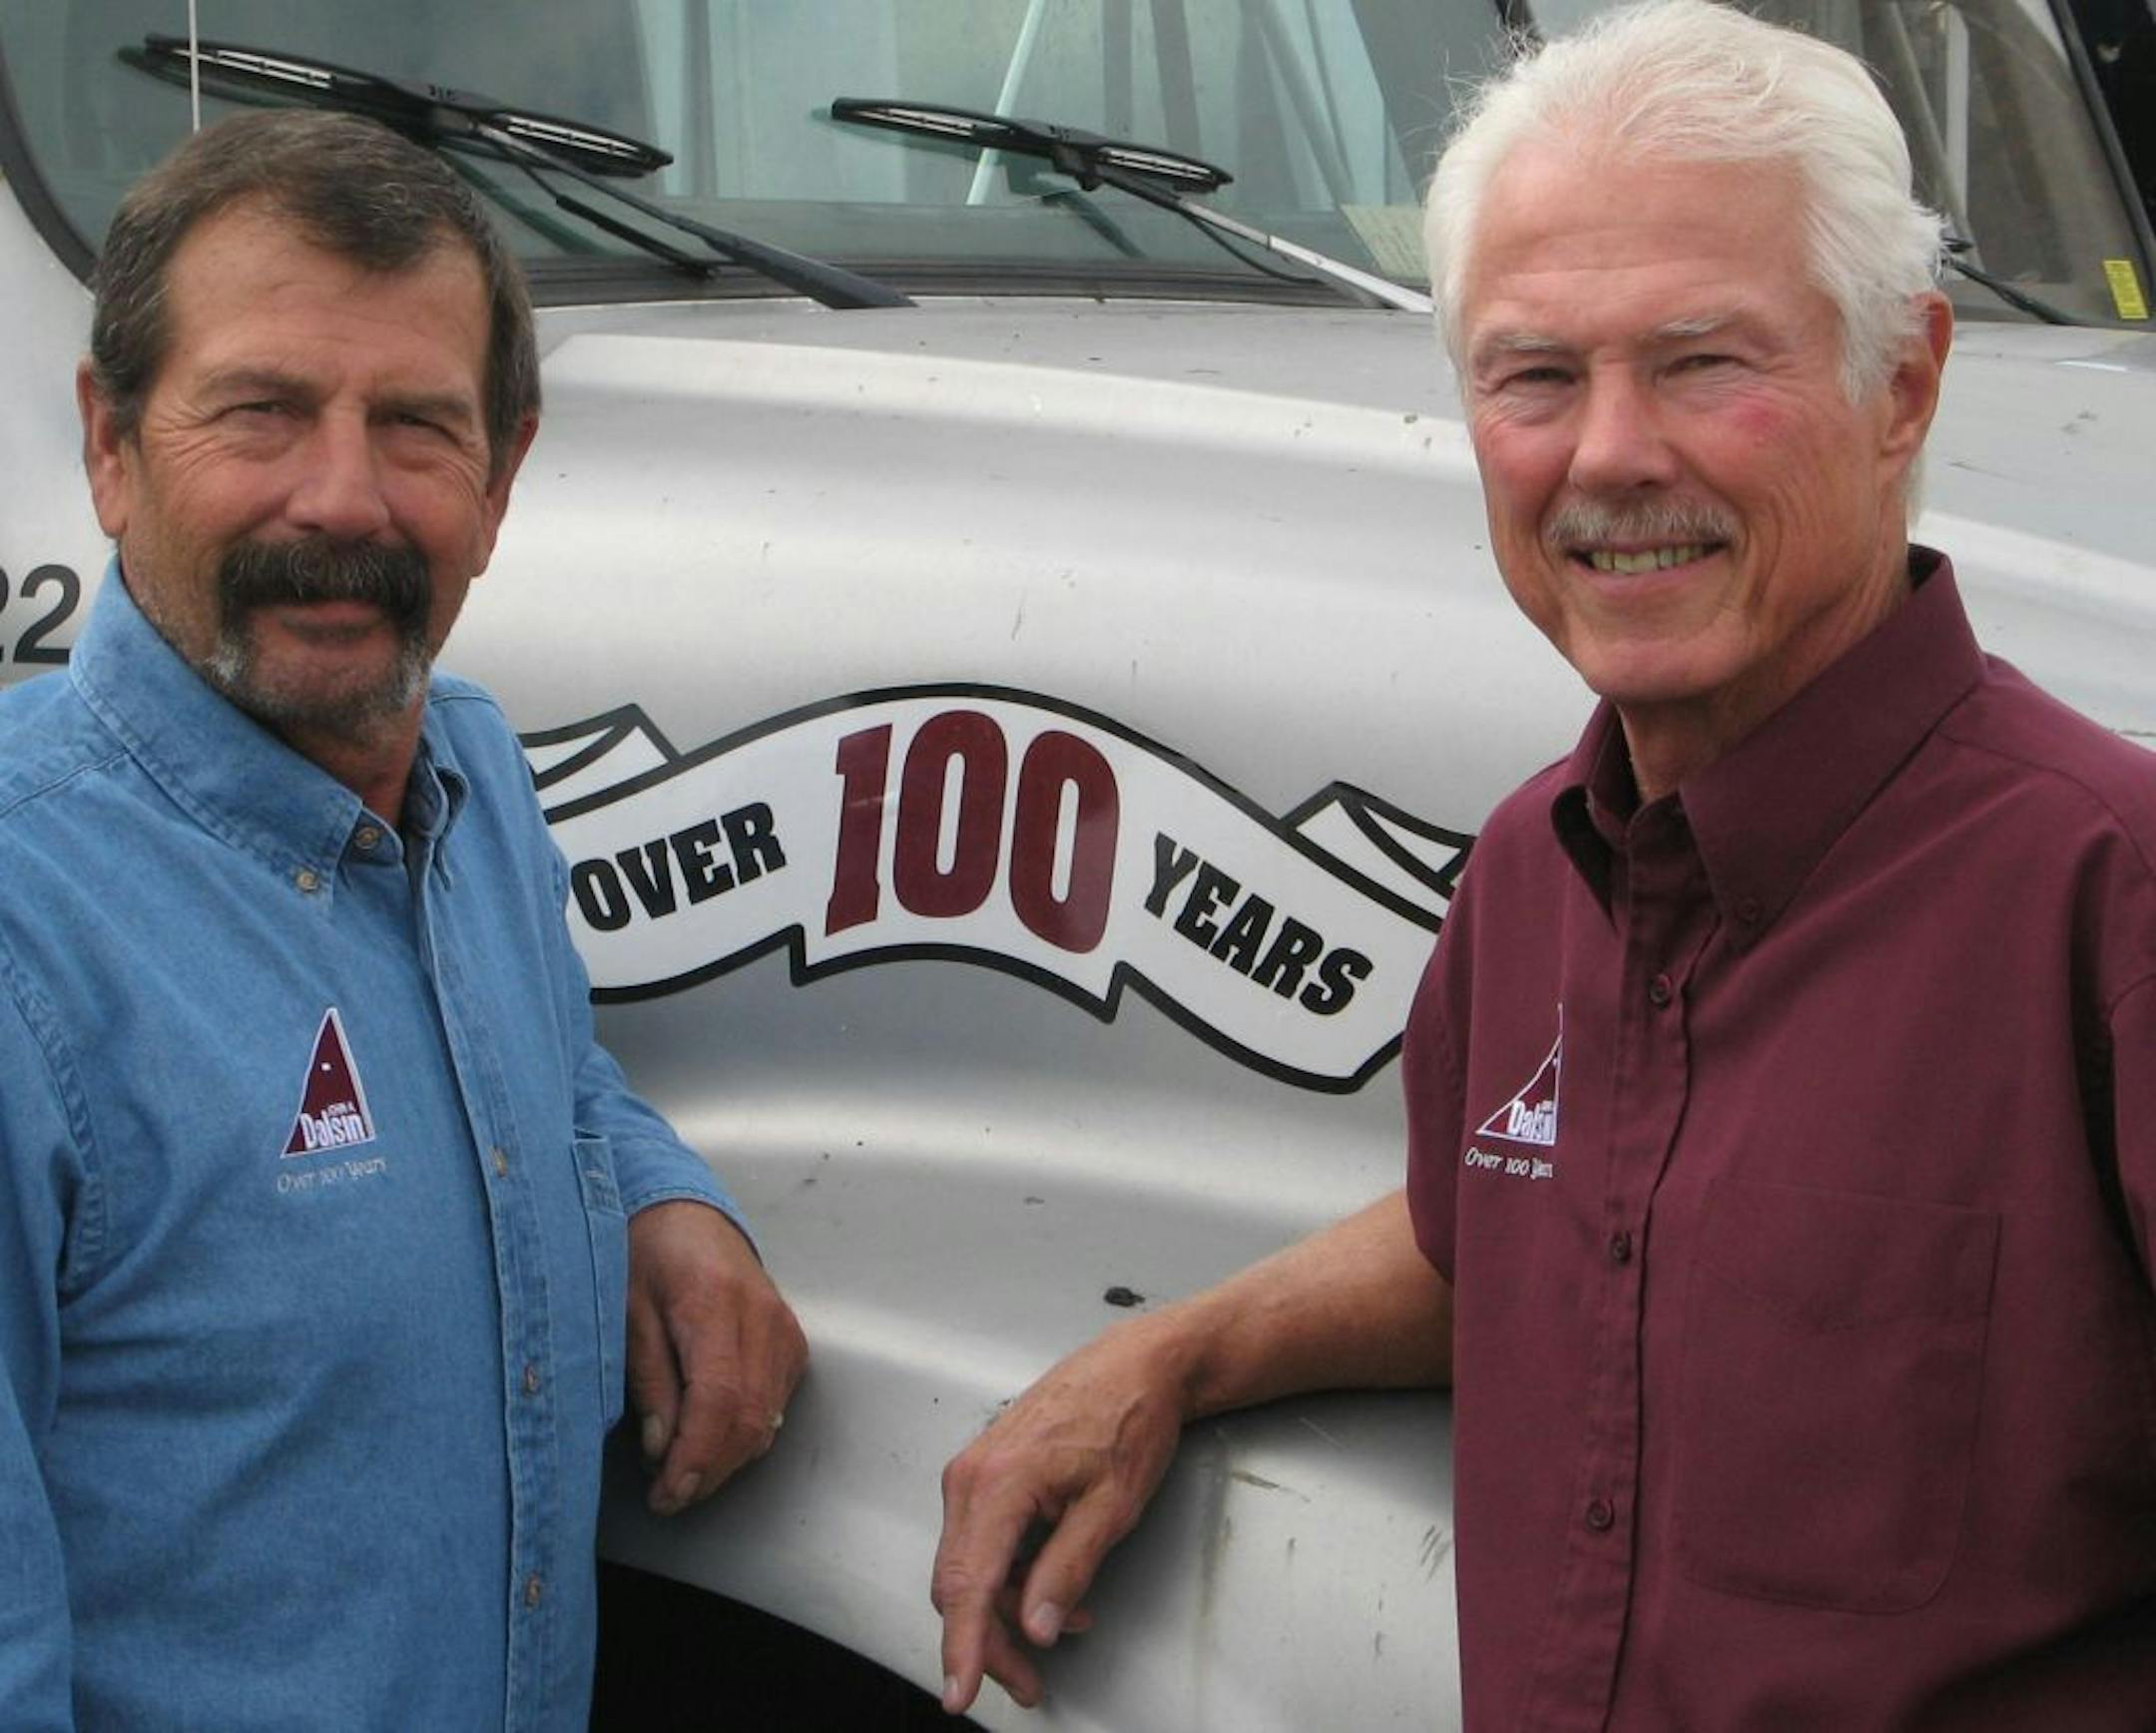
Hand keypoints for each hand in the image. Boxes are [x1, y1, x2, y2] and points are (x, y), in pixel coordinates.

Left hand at [626, 1200, 807, 1515]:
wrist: (685, 1213)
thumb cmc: (647, 1254)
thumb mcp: (626, 1310)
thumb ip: (648, 1378)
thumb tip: (661, 1449)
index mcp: (716, 1303)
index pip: (720, 1400)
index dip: (696, 1458)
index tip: (667, 1493)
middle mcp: (763, 1318)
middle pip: (749, 1419)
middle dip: (708, 1471)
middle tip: (667, 1497)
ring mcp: (784, 1330)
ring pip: (767, 1419)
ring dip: (725, 1460)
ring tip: (680, 1475)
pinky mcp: (791, 1341)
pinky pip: (775, 1405)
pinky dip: (744, 1435)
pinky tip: (710, 1442)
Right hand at [932, 1320, 1187, 1713]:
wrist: (1138, 1364)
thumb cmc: (1129, 1419)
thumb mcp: (1112, 1507)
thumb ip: (1067, 1571)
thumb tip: (1033, 1626)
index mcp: (998, 1482)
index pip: (967, 1585)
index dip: (963, 1648)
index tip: (960, 1692)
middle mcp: (972, 1475)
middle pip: (959, 1584)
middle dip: (991, 1641)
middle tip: (1031, 1683)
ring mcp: (975, 1470)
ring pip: (969, 1567)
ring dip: (1007, 1608)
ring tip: (1069, 1622)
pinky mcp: (986, 1471)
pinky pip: (982, 1540)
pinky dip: (1010, 1575)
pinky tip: (1053, 1584)